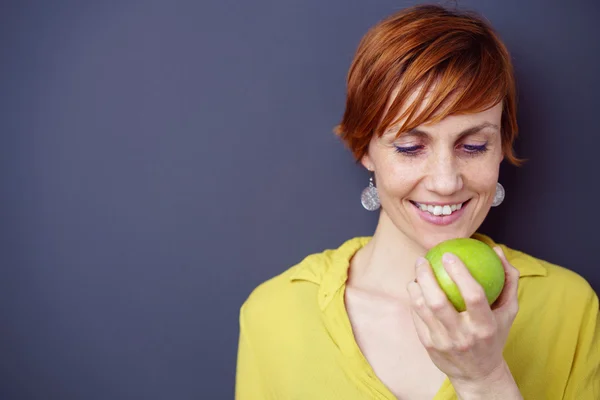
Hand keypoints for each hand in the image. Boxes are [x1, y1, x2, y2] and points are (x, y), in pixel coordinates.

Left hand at [406, 246, 519, 384]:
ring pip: (422, 308)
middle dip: (426, 276)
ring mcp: (444, 342)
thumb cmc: (494, 334)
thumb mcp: (508, 311)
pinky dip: (414, 299)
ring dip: (415, 285)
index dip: (460, 273)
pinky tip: (415, 286)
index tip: (449, 254)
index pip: (473, 295)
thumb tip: (496, 250)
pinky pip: (417, 317)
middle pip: (438, 301)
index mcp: (485, 326)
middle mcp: (463, 336)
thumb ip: (507, 280)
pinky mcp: (429, 346)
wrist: (478, 374)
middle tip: (423, 259)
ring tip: (417, 270)